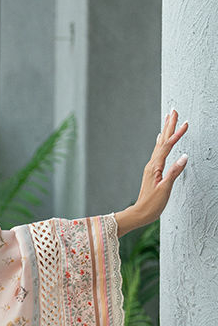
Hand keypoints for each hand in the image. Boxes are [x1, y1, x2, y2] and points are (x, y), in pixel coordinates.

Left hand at [116, 109, 187, 234]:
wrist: (139, 214)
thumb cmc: (152, 204)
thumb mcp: (165, 189)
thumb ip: (174, 172)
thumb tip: (184, 157)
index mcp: (155, 167)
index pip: (168, 146)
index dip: (177, 134)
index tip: (185, 123)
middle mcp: (152, 164)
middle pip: (162, 141)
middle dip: (169, 126)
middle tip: (174, 111)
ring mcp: (151, 167)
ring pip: (160, 145)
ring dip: (166, 132)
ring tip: (169, 120)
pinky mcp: (152, 171)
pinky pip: (158, 152)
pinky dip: (162, 143)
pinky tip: (161, 140)